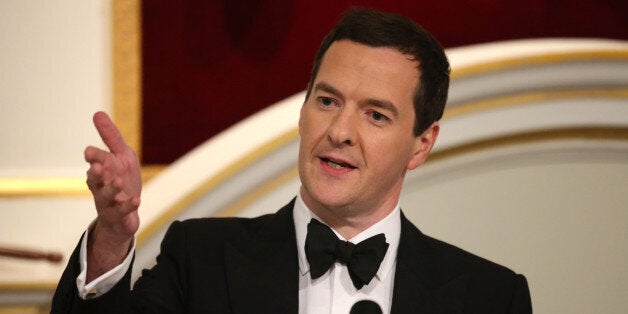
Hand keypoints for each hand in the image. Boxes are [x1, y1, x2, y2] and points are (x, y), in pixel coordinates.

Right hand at [84, 112, 140, 280]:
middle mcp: (100, 185)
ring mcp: (108, 202)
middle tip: (98, 168)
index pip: (95, 161)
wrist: (126, 213)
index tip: (91, 153)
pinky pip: (121, 212)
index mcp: (101, 169)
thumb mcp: (121, 156)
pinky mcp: (117, 216)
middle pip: (96, 179)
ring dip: (111, 189)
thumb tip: (97, 113)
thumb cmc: (123, 180)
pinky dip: (128, 206)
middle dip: (96, 173)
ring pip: (105, 196)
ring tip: (119, 182)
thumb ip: (111, 137)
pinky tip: (136, 200)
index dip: (94, 157)